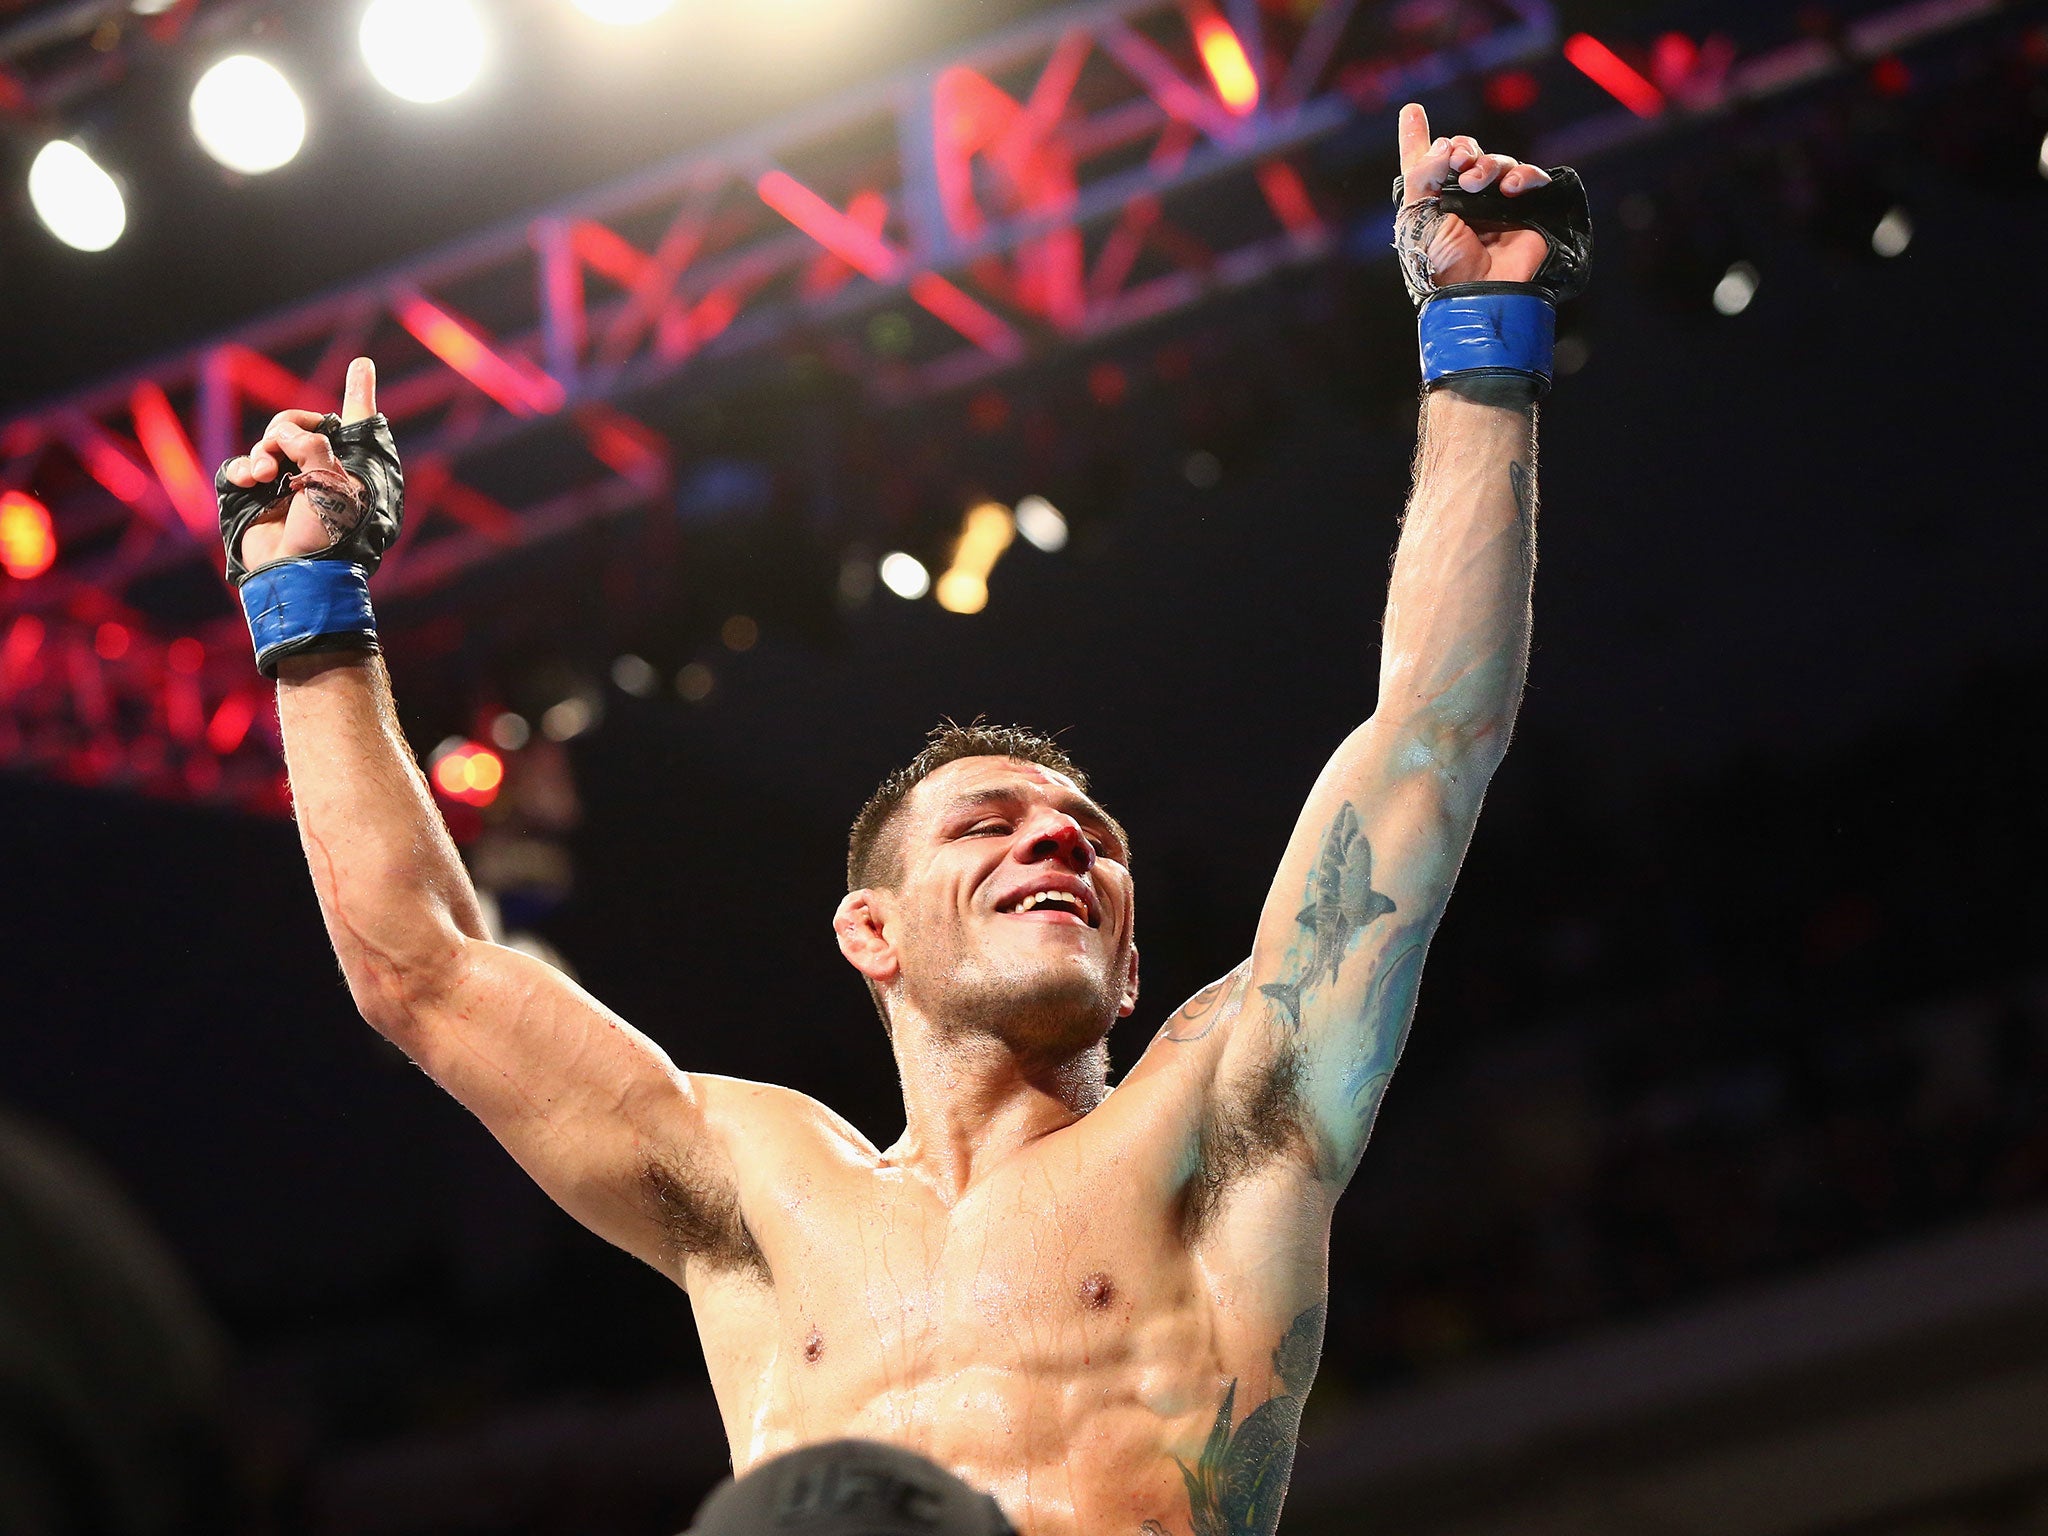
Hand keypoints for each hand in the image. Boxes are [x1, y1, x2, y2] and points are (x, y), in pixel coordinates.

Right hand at [224, 357, 377, 571]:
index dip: (358, 395)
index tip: (362, 366)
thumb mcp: (331, 481)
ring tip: (265, 475)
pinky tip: (252, 481)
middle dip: (285, 429)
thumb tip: (287, 433)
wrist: (298, 572)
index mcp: (349, 468)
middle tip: (281, 451)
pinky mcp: (256, 497)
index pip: (355, 423)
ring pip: (268, 443)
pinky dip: (245, 468)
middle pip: (295, 424)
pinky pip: (243, 466)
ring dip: (264, 451)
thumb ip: (311, 443)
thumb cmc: (329, 531)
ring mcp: (286, 484)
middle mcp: (319, 472)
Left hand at [1396, 103, 1551, 287]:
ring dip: (1486, 165)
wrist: (1476, 290)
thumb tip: (1447, 144)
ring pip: (1496, 162)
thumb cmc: (1439, 263)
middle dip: (1462, 148)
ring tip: (1476, 183)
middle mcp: (1461, 201)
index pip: (1422, 163)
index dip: (1415, 137)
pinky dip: (1523, 175)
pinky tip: (1512, 188)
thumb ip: (1423, 172)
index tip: (1411, 110)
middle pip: (1465, 153)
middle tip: (1459, 161)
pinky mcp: (1526, 210)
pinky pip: (1530, 177)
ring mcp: (1495, 205)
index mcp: (1430, 203)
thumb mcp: (1416, 217)